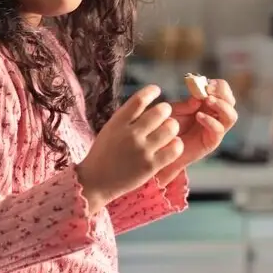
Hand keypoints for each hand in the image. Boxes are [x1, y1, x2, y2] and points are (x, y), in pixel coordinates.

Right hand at [75, 85, 182, 211]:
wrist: (96, 181)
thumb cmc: (103, 153)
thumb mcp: (110, 130)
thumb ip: (126, 118)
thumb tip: (147, 102)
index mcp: (117, 122)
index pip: (139, 99)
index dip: (151, 91)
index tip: (156, 90)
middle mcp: (130, 134)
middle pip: (160, 111)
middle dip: (165, 110)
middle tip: (165, 114)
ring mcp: (141, 150)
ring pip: (171, 128)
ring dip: (172, 126)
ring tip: (169, 130)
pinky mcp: (151, 166)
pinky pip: (174, 148)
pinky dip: (176, 144)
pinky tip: (172, 145)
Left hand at [155, 78, 237, 184]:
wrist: (160, 149)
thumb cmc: (165, 128)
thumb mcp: (174, 111)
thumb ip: (186, 104)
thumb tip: (198, 96)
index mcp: (207, 106)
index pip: (223, 92)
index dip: (219, 86)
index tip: (207, 82)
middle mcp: (214, 116)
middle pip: (231, 102)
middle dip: (222, 93)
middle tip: (209, 90)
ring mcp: (215, 129)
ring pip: (231, 116)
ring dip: (221, 106)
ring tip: (207, 100)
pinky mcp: (211, 141)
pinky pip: (218, 130)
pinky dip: (210, 120)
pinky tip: (199, 116)